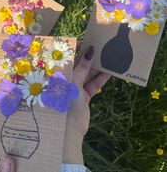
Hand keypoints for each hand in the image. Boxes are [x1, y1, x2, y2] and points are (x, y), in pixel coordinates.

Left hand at [63, 43, 110, 163]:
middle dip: (89, 56)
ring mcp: (76, 88)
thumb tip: (90, 50)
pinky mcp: (84, 96)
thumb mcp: (73, 82)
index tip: (87, 41)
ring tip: (108, 56)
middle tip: (100, 46)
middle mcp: (66, 79)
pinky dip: (101, 78)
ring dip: (97, 66)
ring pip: (88, 73)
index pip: (67, 57)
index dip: (76, 48)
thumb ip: (82, 67)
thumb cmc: (65, 103)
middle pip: (79, 64)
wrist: (69, 130)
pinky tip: (110, 71)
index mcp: (59, 74)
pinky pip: (93, 84)